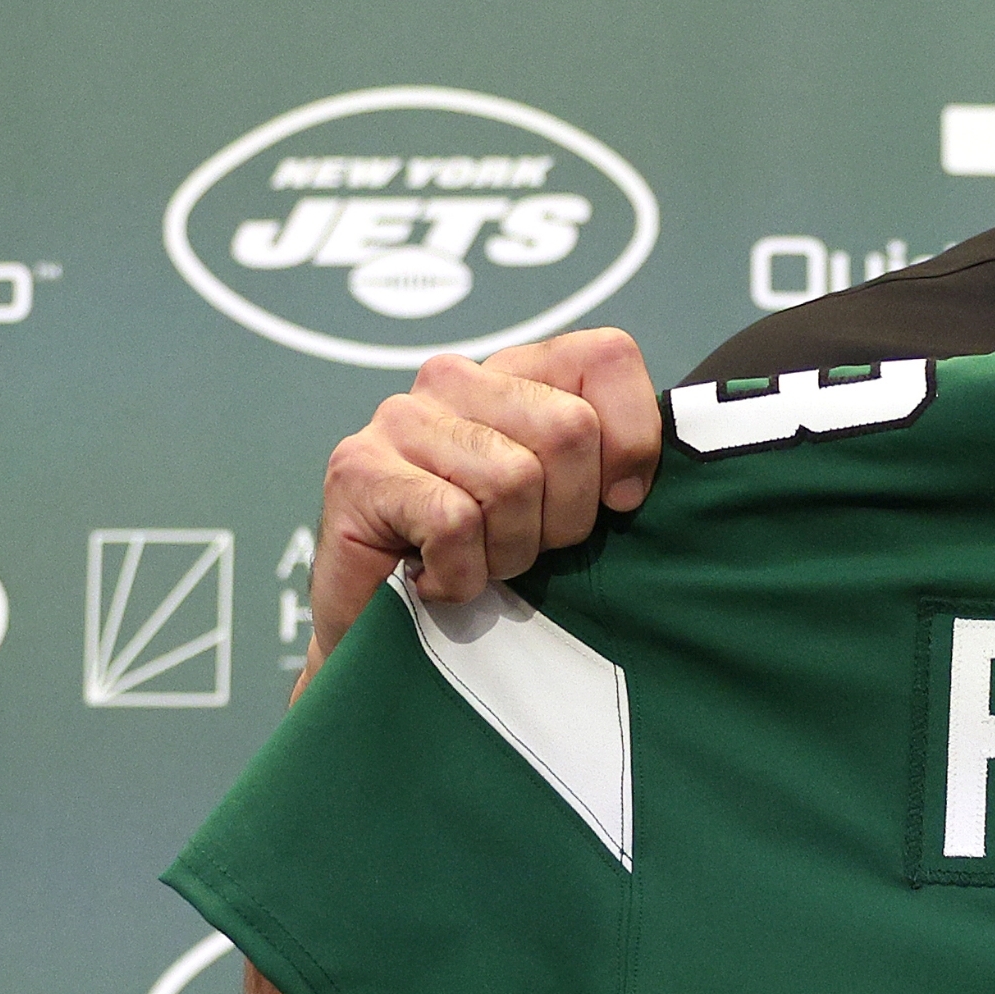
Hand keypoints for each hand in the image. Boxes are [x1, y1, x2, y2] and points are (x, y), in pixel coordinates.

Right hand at [307, 328, 662, 677]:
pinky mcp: (358, 470)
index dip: (632, 441)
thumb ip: (611, 470)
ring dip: (508, 552)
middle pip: (569, 428)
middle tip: (525, 547)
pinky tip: (435, 579)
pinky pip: (455, 520)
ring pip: (513, 479)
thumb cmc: (488, 569)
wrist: (387, 636)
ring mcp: (401, 419)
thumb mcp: (568, 510)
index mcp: (516, 374)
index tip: (613, 504)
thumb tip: (635, 485)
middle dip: (566, 516)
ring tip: (475, 563)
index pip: (607, 356)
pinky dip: (461, 574)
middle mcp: (455, 379)